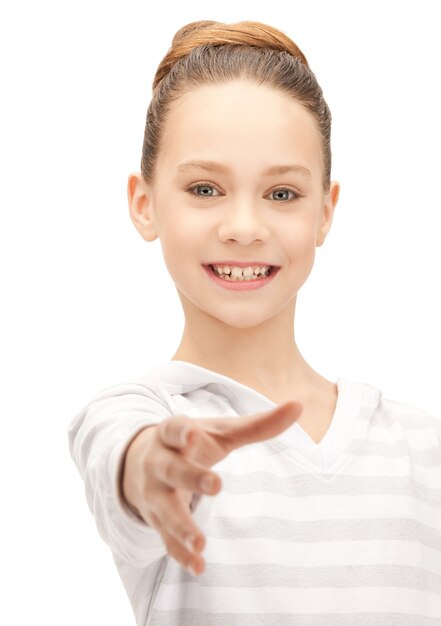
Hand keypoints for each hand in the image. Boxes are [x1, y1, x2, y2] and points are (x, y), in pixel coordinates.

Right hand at [121, 401, 301, 574]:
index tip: (192, 434)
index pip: (173, 429)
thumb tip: (298, 406)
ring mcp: (154, 493)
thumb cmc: (192, 442)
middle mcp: (158, 462)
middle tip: (217, 486)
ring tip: (201, 543)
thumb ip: (257, 424)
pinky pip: (165, 539)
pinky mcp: (155, 519)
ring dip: (181, 526)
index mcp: (172, 434)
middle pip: (171, 470)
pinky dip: (179, 554)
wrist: (141, 462)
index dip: (181, 431)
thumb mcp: (220, 431)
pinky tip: (198, 567)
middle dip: (191, 478)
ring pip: (165, 510)